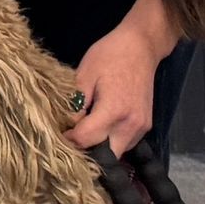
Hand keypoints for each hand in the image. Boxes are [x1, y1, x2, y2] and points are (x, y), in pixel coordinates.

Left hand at [66, 17, 168, 154]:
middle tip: (71, 138)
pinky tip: (100, 126)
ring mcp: (141, 127)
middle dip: (87, 151)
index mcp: (113, 111)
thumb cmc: (109, 55)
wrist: (141, 47)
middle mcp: (130, 125)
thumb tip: (67, 125)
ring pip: (117, 152)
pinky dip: (112, 140)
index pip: (86, 139)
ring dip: (100, 147)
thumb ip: (75, 103)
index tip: (58, 133)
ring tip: (84, 131)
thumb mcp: (85, 73)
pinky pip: (125, 143)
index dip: (69, 139)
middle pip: (106, 156)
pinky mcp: (146, 126)